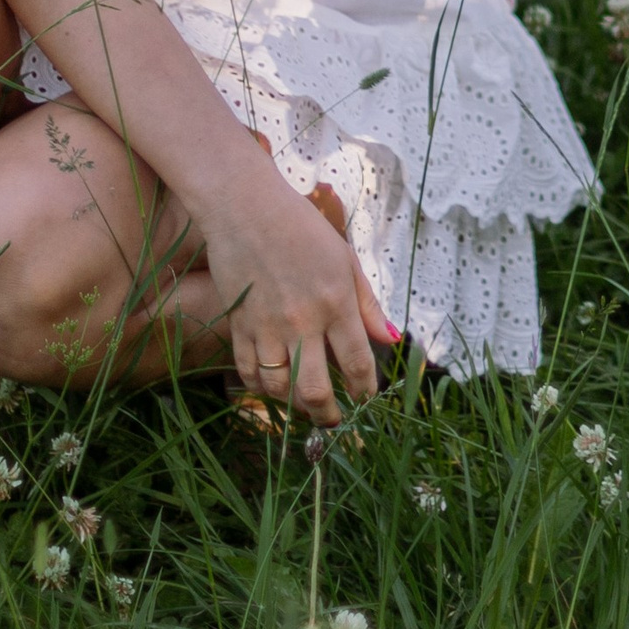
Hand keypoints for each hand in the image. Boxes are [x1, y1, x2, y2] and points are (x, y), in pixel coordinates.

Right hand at [213, 168, 400, 427]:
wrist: (245, 208)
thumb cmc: (301, 228)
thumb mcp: (344, 259)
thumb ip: (367, 303)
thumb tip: (391, 339)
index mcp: (335, 303)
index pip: (356, 363)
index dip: (364, 390)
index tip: (365, 398)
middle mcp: (302, 322)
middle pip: (315, 390)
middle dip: (328, 415)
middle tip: (333, 420)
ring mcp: (266, 327)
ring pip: (279, 388)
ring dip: (294, 405)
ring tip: (304, 405)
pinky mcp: (238, 325)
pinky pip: (248, 372)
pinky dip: (261, 388)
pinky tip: (273, 386)